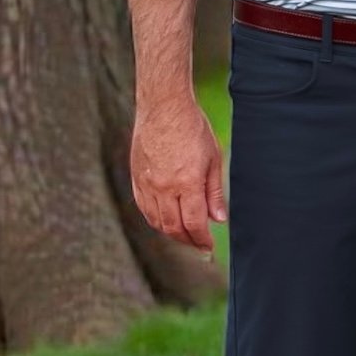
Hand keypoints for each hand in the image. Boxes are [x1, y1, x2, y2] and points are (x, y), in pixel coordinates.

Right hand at [131, 97, 225, 254]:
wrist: (164, 108)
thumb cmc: (193, 128)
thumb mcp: (213, 157)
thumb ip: (214, 191)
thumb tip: (219, 219)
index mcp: (186, 182)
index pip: (194, 223)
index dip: (202, 240)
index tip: (209, 247)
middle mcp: (164, 188)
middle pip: (174, 228)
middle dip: (188, 240)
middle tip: (199, 244)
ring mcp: (147, 185)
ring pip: (157, 222)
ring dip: (172, 233)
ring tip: (185, 234)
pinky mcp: (136, 179)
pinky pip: (144, 209)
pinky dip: (156, 220)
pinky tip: (166, 220)